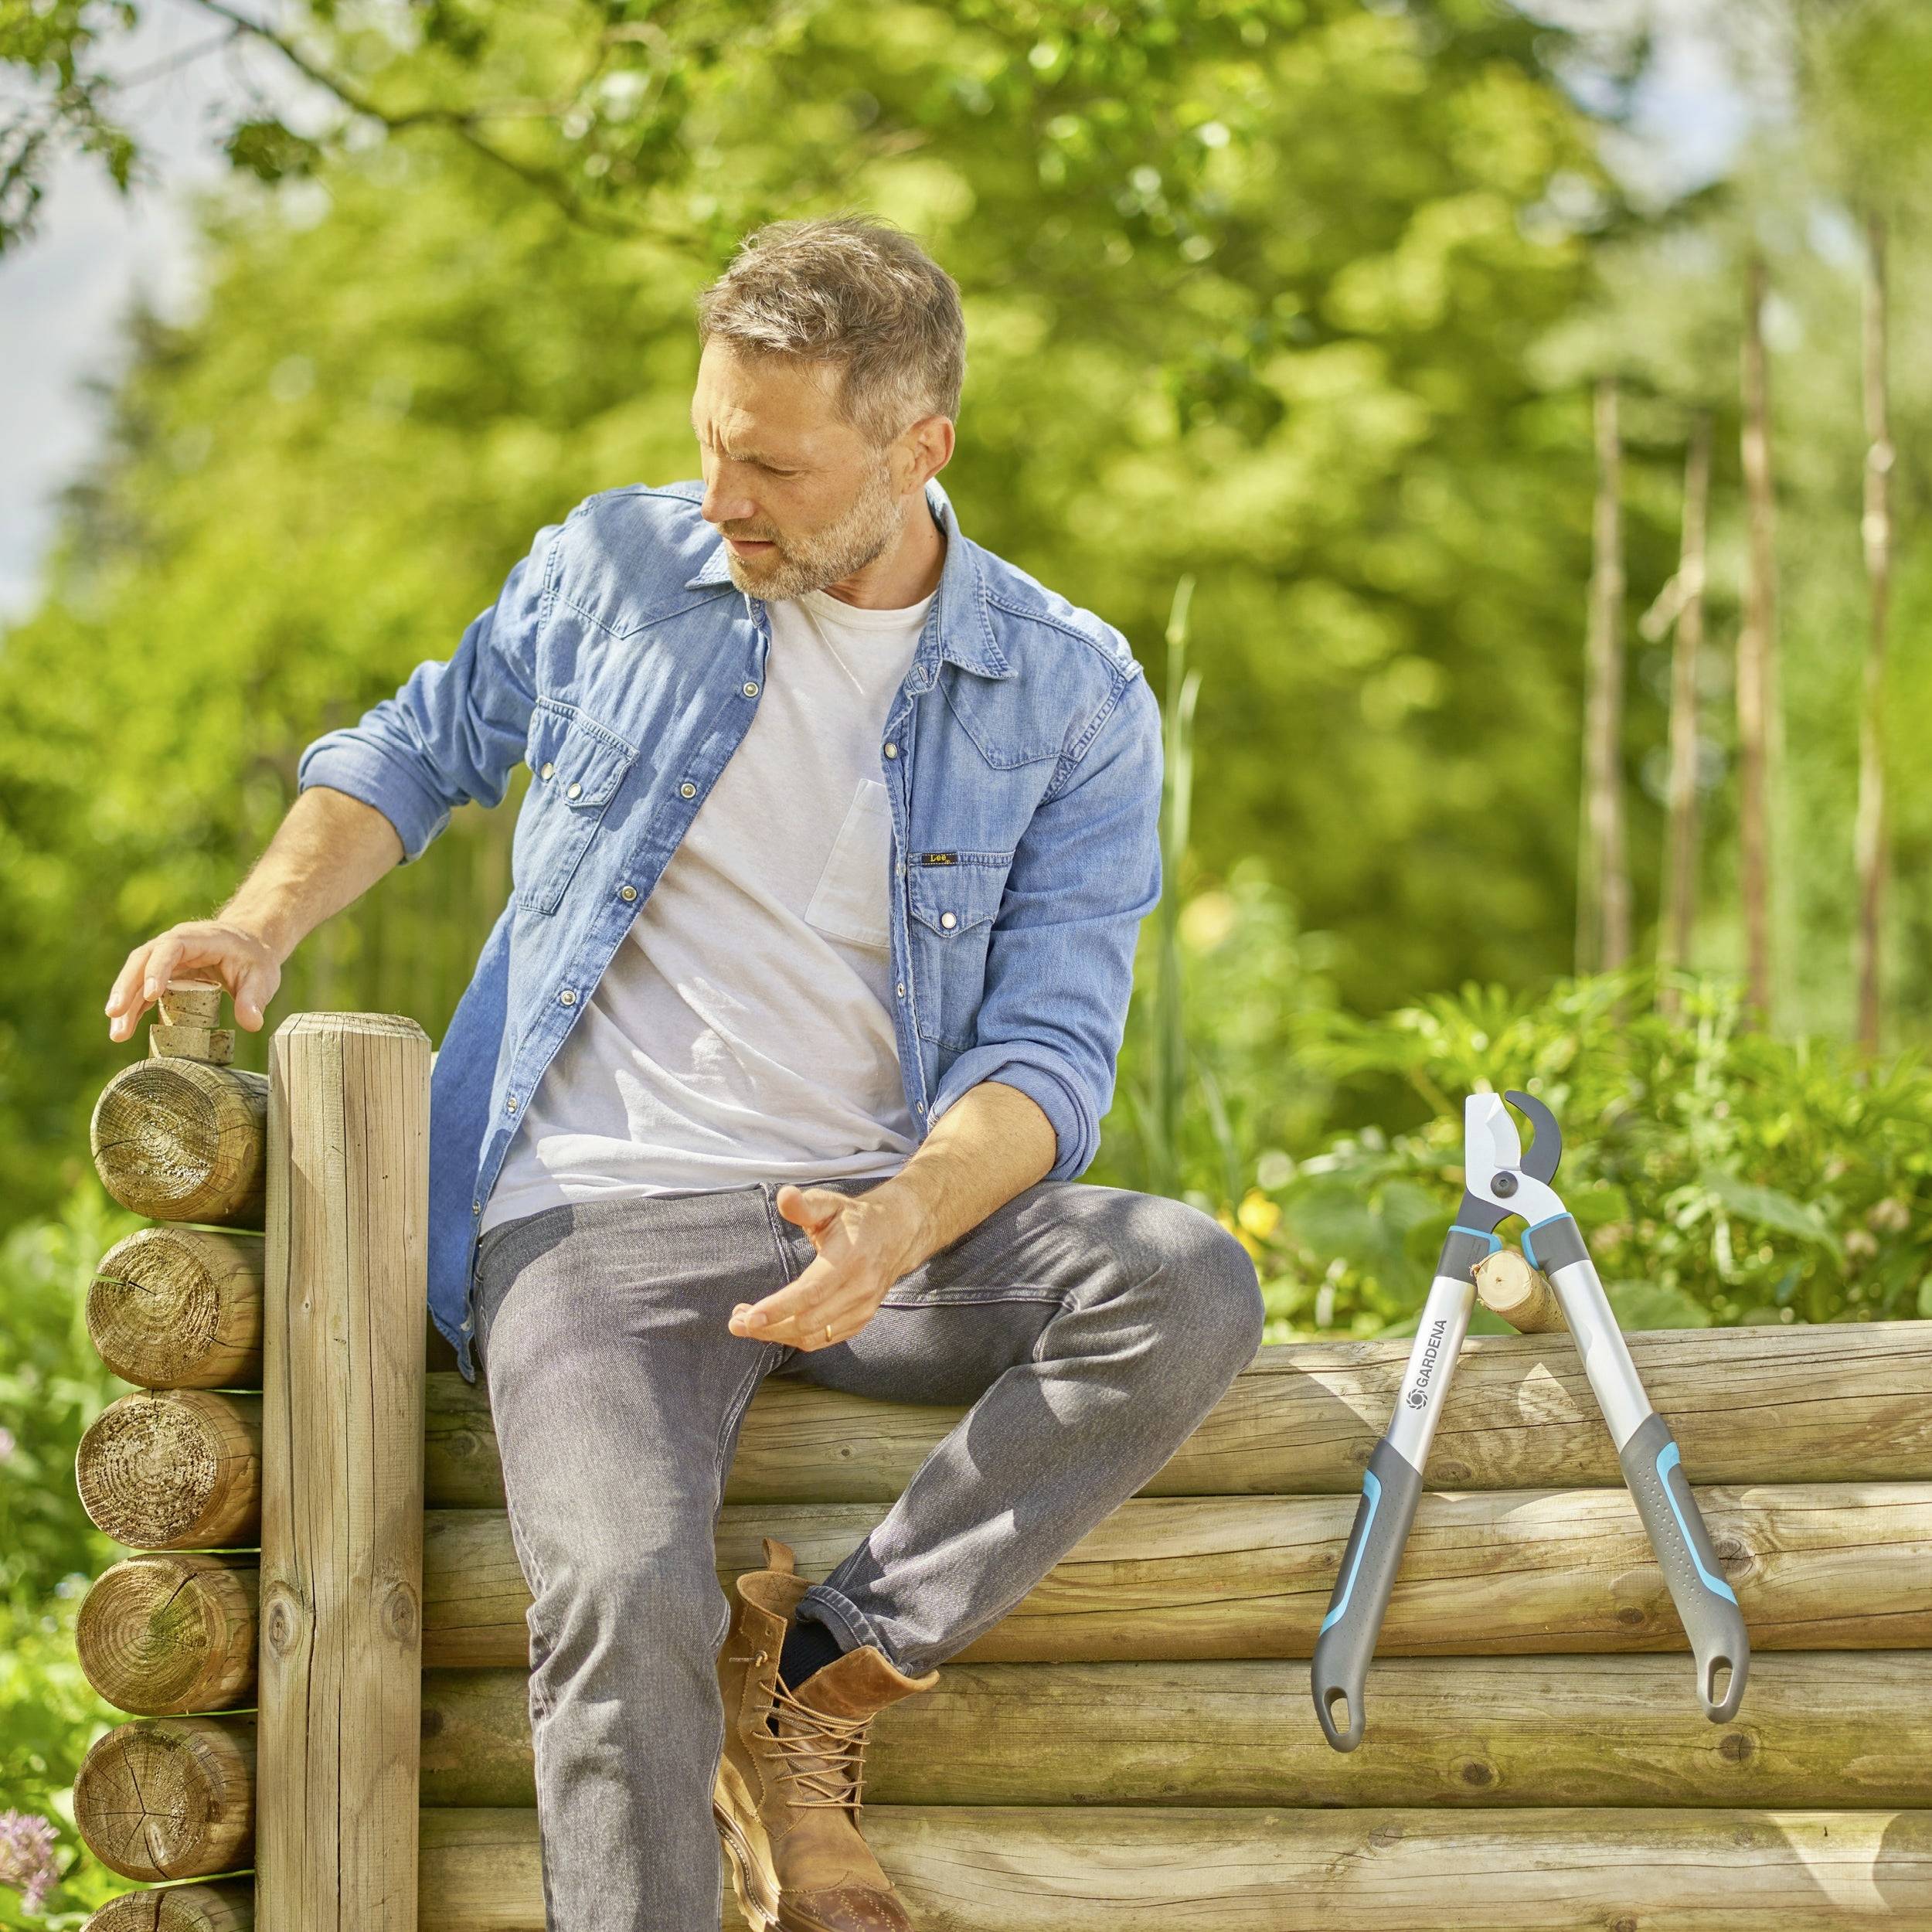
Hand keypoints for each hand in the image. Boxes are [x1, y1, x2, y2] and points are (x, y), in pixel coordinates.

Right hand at [105, 920, 282, 1042]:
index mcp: (196, 938)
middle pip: (141, 961)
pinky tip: (125, 1028)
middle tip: (116, 1015)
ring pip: (136, 977)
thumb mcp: (261, 977)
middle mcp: (173, 944)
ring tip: (117, 1034)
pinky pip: (142, 989)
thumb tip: (252, 1024)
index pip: (170, 949)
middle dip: (127, 988)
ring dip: (124, 1003)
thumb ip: (254, 998)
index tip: (151, 994)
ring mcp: (165, 959)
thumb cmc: (254, 958)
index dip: (157, 970)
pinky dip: (133, 1008)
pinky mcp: (163, 974)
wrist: (250, 946)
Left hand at [728, 1182, 924, 1349]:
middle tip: (736, 1322)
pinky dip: (796, 1338)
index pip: (810, 1292)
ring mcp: (863, 1308)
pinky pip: (824, 1339)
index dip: (778, 1308)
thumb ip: (805, 1204)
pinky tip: (775, 1327)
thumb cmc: (854, 1219)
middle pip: (808, 1321)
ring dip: (777, 1335)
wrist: (896, 1234)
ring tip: (748, 1325)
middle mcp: (859, 1289)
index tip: (748, 1317)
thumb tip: (784, 1197)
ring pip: (814, 1336)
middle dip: (768, 1327)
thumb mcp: (830, 1204)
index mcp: (850, 1259)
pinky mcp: (861, 1320)